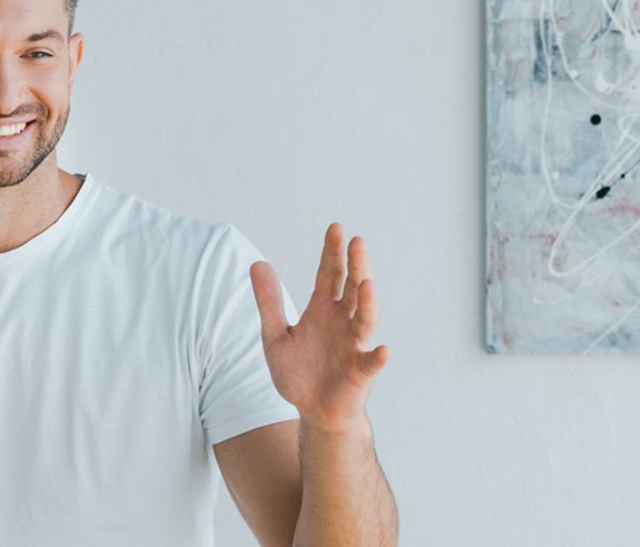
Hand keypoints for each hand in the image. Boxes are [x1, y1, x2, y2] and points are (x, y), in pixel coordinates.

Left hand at [252, 224, 388, 433]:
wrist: (313, 411)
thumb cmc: (298, 372)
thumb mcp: (275, 336)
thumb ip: (269, 302)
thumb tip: (257, 263)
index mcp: (323, 309)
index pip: (329, 274)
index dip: (332, 252)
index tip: (336, 227)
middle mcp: (343, 322)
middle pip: (352, 288)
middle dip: (355, 266)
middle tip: (356, 241)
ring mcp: (355, 345)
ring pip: (365, 319)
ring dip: (367, 303)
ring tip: (366, 284)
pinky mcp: (360, 372)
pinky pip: (371, 363)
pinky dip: (377, 357)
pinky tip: (383, 350)